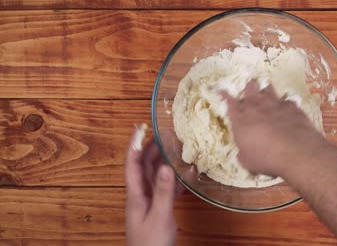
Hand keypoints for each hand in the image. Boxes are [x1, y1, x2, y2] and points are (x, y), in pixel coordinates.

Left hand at [125, 125, 177, 245]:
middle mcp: (140, 194)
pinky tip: (181, 174)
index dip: (134, 144)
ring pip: (153, 175)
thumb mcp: (159, 215)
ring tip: (172, 148)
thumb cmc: (150, 243)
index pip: (132, 163)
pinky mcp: (157, 208)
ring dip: (161, 160)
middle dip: (150, 147)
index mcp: (135, 194)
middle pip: (143, 165)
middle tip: (163, 133)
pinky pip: (163, 187)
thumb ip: (163, 191)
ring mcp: (148, 201)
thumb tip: (165, 165)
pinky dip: (171, 178)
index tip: (139, 127)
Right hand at [222, 81, 327, 176]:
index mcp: (241, 119)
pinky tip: (287, 106)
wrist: (296, 152)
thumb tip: (243, 151)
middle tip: (249, 86)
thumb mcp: (247, 160)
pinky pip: (287, 100)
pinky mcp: (292, 107)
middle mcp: (256, 107)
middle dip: (248, 86)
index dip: (225, 95)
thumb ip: (243, 152)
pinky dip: (285, 103)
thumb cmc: (266, 158)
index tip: (222, 89)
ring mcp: (275, 104)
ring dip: (266, 89)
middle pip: (249, 89)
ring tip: (266, 89)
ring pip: (268, 89)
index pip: (229, 103)